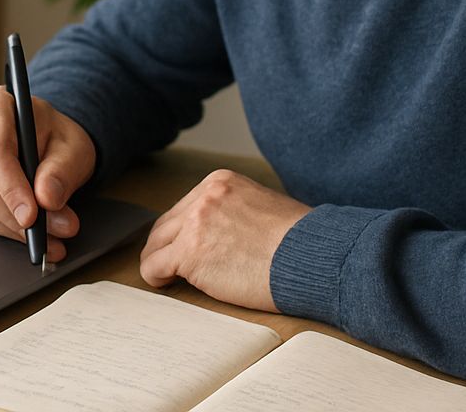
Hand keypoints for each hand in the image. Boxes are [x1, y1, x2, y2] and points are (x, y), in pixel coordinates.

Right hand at [0, 86, 96, 262]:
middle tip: (57, 230)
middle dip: (18, 215)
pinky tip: (33, 235)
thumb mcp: (72, 147)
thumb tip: (47, 198)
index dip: (10, 185)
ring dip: (17, 228)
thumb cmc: (56, 137)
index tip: (32, 214)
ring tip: (54, 237)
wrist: (48, 143)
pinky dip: (8, 232)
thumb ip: (61, 170)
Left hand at [139, 169, 310, 311]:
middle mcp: (205, 196)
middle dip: (167, 245)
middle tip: (170, 264)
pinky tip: (165, 283)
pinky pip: (154, 265)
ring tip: (167, 276)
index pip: (186, 205)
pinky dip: (155, 276)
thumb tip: (221, 231)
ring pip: (156, 243)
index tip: (188, 246)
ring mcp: (195, 223)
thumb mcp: (263, 206)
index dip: (184, 230)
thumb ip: (235, 211)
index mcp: (221, 182)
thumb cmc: (299, 241)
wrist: (311, 256)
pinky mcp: (190, 252)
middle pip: (168, 223)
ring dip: (159, 260)